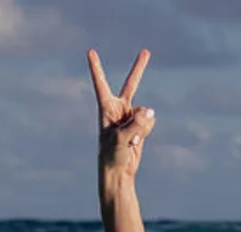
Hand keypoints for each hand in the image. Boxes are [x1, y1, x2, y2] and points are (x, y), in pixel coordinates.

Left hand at [89, 49, 156, 174]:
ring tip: (131, 140)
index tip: (90, 51)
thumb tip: (151, 111)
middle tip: (146, 51)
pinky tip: (137, 141)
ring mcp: (130, 116)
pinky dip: (146, 131)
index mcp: (106, 108)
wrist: (118, 171)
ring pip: (146, 112)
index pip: (101, 83)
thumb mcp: (120, 139)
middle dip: (139, 68)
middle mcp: (118, 109)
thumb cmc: (111, 154)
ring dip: (142, 127)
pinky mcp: (140, 126)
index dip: (96, 67)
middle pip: (131, 84)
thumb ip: (136, 123)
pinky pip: (150, 121)